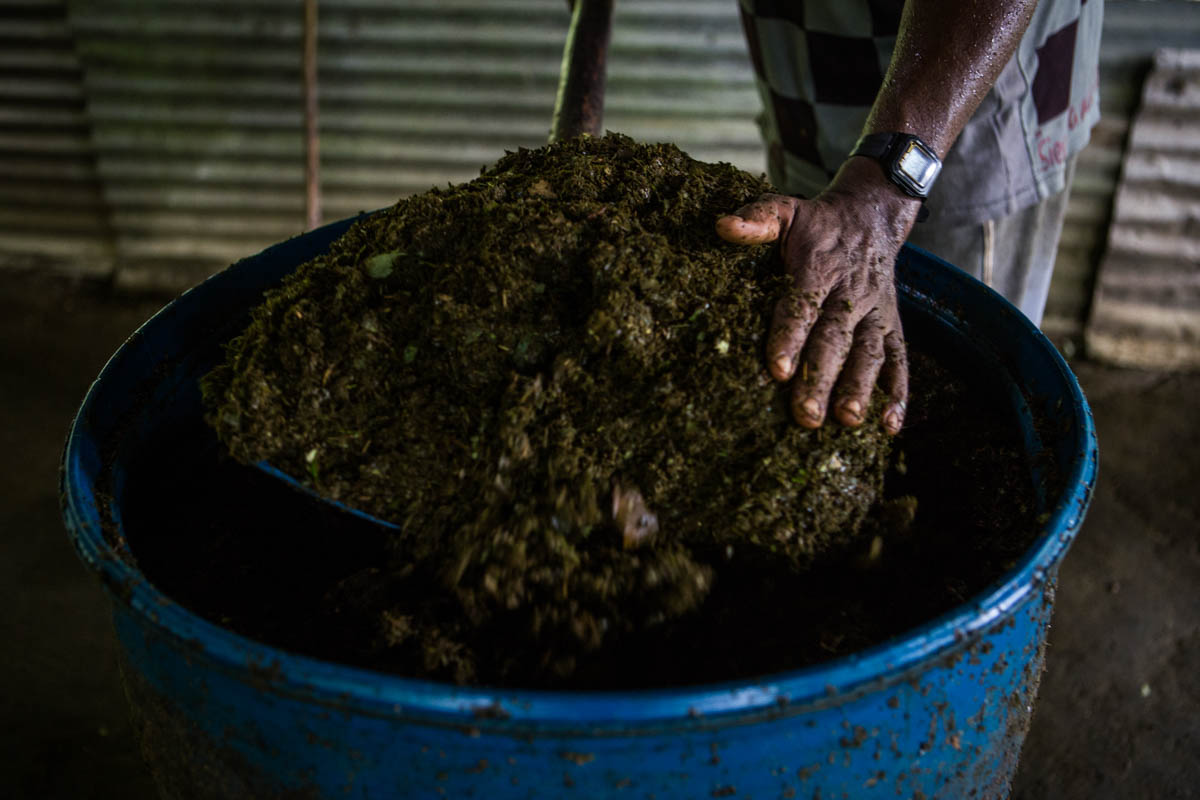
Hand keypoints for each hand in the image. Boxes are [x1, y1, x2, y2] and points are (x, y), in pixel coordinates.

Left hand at [715, 157, 918, 434]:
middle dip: (821, 378)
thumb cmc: (817, 222)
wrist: (872, 214)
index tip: (776, 370)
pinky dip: (898, 392)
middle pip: (835, 339)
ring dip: (860, 389)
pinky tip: (889, 425)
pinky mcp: (893, 325)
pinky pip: (899, 359)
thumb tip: (722, 226)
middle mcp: (850, 294)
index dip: (789, 337)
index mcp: (820, 269)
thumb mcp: (786, 210)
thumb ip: (757, 219)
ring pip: (869, 353)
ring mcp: (875, 312)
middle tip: (806, 415)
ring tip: (848, 420)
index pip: (803, 306)